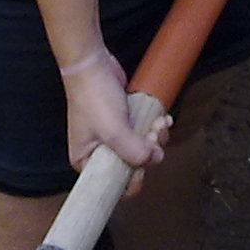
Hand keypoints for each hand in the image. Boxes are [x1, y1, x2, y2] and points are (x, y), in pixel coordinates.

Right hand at [61, 49, 167, 187]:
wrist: (92, 64)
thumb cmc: (94, 99)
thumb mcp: (113, 132)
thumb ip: (134, 152)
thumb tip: (155, 159)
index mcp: (87, 162)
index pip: (114, 185)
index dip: (133, 178)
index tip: (144, 162)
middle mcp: (99, 153)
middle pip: (132, 166)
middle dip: (149, 152)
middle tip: (153, 134)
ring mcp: (113, 137)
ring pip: (142, 149)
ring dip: (156, 137)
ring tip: (159, 122)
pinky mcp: (124, 122)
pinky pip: (143, 133)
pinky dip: (155, 127)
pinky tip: (163, 118)